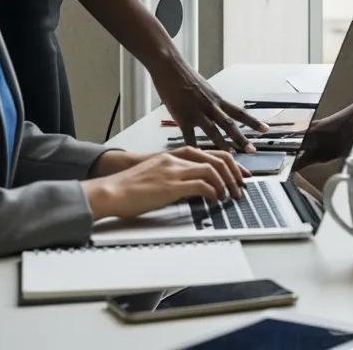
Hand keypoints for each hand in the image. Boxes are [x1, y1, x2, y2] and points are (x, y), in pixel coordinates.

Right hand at [82, 147, 249, 220]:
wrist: (111, 190)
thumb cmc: (131, 186)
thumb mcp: (159, 174)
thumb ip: (178, 175)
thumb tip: (197, 188)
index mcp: (176, 154)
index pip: (212, 153)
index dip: (231, 164)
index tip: (241, 174)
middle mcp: (178, 159)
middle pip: (218, 158)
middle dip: (234, 172)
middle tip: (241, 186)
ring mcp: (175, 171)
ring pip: (213, 170)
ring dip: (226, 184)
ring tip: (230, 195)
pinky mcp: (171, 186)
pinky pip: (201, 185)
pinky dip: (213, 192)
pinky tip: (215, 200)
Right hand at [152, 57, 268, 152]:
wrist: (171, 68)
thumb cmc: (186, 77)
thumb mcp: (205, 89)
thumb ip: (211, 102)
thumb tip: (217, 110)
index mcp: (217, 100)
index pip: (240, 112)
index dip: (253, 122)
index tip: (265, 129)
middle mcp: (211, 106)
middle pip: (230, 124)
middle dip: (242, 138)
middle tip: (253, 150)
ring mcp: (197, 112)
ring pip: (214, 131)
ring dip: (223, 144)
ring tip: (232, 156)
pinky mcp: (182, 117)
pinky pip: (189, 136)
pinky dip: (194, 148)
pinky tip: (198, 158)